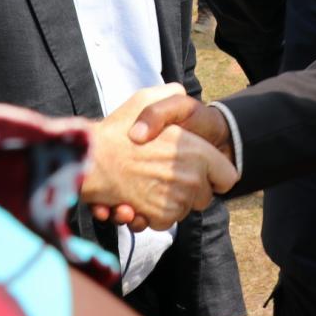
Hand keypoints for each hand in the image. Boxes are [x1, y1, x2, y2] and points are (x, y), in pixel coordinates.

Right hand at [81, 85, 238, 230]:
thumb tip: (181, 93)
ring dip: (168, 203)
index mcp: (196, 151)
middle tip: (164, 176)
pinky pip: (164, 222)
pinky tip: (134, 202)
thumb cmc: (117, 129)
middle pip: (205, 197)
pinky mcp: (159, 217)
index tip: (199, 171)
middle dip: (190, 191)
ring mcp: (177, 199)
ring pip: (183, 211)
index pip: (227, 177)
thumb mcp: (146, 98)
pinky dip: (151, 216)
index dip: (214, 174)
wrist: (88, 160)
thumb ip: (169, 95)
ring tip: (144, 186)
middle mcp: (191, 177)